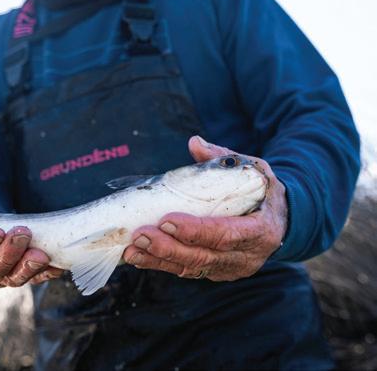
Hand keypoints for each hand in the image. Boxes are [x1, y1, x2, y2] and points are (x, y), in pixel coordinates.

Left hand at [122, 136, 287, 280]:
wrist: (284, 220)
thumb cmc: (264, 191)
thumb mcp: (253, 170)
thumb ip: (223, 158)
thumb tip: (194, 143)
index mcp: (260, 230)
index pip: (225, 234)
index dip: (195, 230)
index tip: (167, 220)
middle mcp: (247, 256)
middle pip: (203, 256)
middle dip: (168, 247)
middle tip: (140, 234)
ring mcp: (231, 268)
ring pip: (191, 267)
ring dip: (158, 259)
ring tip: (131, 250)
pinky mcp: (217, 271)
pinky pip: (188, 270)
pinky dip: (162, 264)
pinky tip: (139, 257)